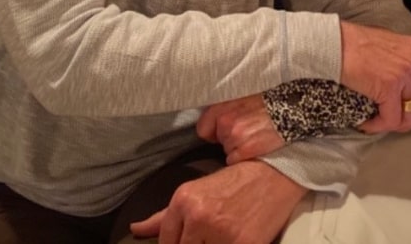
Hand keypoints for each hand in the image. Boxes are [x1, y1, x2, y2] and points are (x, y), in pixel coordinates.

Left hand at [130, 160, 305, 243]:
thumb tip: (136, 229)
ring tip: (221, 235)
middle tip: (207, 236)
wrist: (274, 173)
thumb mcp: (197, 191)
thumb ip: (164, 215)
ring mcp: (221, 234)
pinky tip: (231, 239)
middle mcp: (199, 216)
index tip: (187, 241)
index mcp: (184, 200)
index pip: (166, 242)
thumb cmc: (236, 181)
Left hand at [197, 95, 284, 163]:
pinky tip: (256, 145)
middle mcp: (226, 121)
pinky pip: (234, 160)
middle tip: (246, 129)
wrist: (291, 109)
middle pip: (218, 140)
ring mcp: (235, 136)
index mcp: (223, 106)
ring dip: (237, 147)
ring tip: (254, 135)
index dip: (212, 132)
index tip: (219, 133)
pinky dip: (243, 157)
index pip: (203, 128)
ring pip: (227, 150)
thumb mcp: (243, 97)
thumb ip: (226, 108)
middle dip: (228, 138)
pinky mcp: (245, 150)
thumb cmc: (268, 102)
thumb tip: (213, 125)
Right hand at [340, 22, 410, 132]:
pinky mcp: (388, 87)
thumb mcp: (389, 45)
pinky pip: (392, 119)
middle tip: (397, 121)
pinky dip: (379, 126)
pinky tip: (367, 123)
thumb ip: (404, 61)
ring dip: (397, 125)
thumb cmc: (354, 42)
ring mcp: (404, 74)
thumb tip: (409, 87)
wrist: (334, 42)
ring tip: (380, 123)